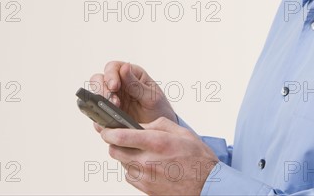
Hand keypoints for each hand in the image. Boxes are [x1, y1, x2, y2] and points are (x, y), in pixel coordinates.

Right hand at [89, 61, 176, 125]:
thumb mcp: (152, 97)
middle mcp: (118, 85)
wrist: (159, 133)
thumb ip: (136, 84)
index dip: (110, 75)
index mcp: (130, 75)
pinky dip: (98, 120)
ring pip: (94, 97)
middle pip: (98, 80)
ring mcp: (110, 100)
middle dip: (102, 90)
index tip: (114, 86)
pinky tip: (107, 124)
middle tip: (112, 102)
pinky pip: (96, 116)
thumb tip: (125, 67)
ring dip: (98, 104)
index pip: (113, 68)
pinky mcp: (106, 115)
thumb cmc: (159, 109)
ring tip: (110, 113)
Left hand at [101, 117, 218, 195]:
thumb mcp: (181, 132)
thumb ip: (157, 125)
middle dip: (114, 143)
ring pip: (122, 164)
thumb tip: (139, 125)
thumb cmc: (197, 158)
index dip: (108, 131)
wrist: (207, 185)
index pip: (120, 136)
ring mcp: (145, 178)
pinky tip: (147, 165)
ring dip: (126, 156)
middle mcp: (147, 161)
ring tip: (142, 152)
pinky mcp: (146, 189)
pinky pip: (130, 176)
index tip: (106, 128)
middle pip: (114, 151)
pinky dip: (133, 169)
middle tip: (122, 138)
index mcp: (156, 143)